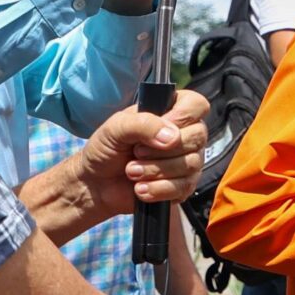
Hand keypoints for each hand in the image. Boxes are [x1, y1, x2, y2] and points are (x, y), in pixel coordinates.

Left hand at [79, 91, 211, 211]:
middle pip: (198, 137)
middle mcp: (184, 135)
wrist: (97, 184)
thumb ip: (143, 124)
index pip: (197, 105)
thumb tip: (172, 138)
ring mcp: (187, 161)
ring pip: (191, 164)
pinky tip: (140, 188)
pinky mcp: (183, 186)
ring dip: (155, 170)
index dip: (182, 116)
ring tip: (131, 172)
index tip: (158, 129)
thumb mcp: (115, 128)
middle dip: (161, 150)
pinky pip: (184, 187)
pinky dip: (158, 189)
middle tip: (136, 152)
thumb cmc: (106, 149)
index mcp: (171, 112)